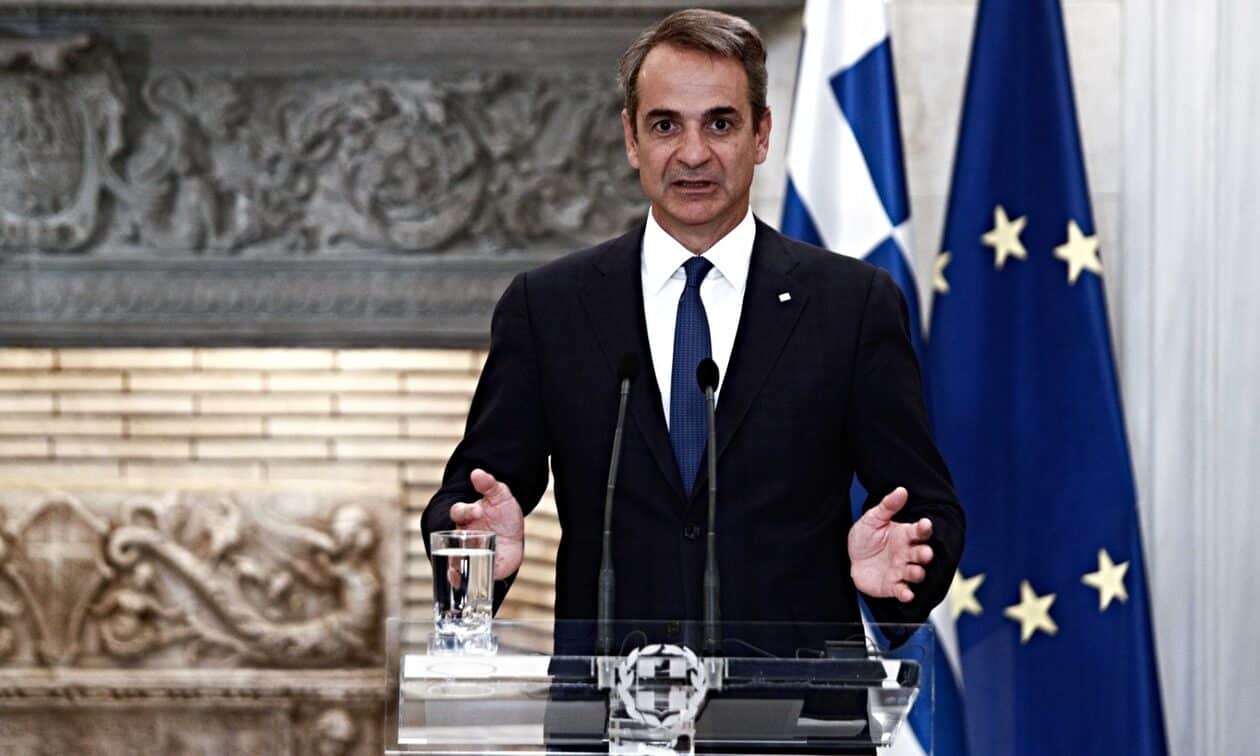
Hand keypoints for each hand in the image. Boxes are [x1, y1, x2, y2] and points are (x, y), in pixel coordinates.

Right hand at [448, 469, 524, 579]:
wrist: (513, 533)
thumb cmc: (502, 513)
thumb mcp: (500, 495)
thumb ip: (489, 485)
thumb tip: (477, 472)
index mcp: (466, 515)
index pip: (459, 511)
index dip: (466, 510)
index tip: (478, 510)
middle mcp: (463, 534)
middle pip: (452, 539)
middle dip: (456, 542)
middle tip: (464, 541)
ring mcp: (470, 551)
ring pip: (455, 560)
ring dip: (455, 566)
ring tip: (456, 571)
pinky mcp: (480, 566)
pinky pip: (468, 576)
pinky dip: (465, 581)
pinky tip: (464, 585)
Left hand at [848, 487, 933, 602]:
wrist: (851, 559)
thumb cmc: (866, 537)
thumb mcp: (873, 519)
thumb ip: (887, 506)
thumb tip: (901, 490)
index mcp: (905, 535)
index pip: (919, 531)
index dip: (924, 528)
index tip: (925, 524)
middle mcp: (907, 554)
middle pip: (921, 554)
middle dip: (925, 554)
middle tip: (926, 552)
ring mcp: (901, 571)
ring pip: (915, 573)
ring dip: (917, 573)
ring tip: (915, 572)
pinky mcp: (893, 586)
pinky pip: (903, 591)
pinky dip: (906, 594)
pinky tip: (906, 594)